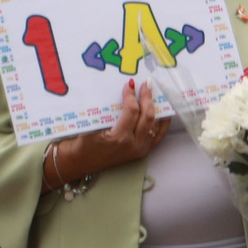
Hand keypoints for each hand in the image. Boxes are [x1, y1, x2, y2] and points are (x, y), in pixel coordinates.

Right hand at [50, 81, 167, 186]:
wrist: (83, 162)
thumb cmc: (84, 143)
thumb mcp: (92, 126)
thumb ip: (107, 111)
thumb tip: (123, 92)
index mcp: (119, 137)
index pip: (132, 111)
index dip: (132, 95)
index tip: (130, 85)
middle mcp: (133, 144)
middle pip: (147, 116)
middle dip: (147, 98)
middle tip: (146, 85)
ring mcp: (140, 149)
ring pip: (155, 124)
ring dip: (154, 108)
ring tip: (153, 94)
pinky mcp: (142, 151)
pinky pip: (158, 136)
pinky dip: (162, 123)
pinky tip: (163, 112)